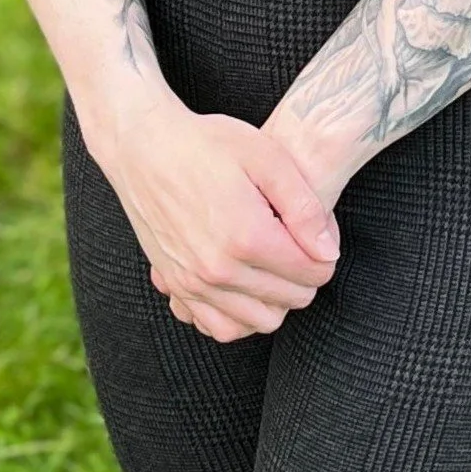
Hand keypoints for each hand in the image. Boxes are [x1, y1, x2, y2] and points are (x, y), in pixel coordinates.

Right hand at [91, 95, 340, 343]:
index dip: (323, 250)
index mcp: (247, 236)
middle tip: (294, 238)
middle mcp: (219, 271)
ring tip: (272, 262)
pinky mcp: (176, 287)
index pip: (314, 273)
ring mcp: (194, 284)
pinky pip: (220, 328)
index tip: (312, 226)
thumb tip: (327, 252)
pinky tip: (244, 284)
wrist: (143, 147)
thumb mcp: (266, 157)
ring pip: (259, 322)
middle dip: (305, 273)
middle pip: (291, 300)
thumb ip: (304, 206)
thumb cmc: (205, 144)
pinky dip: (240, 316)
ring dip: (276, 299)